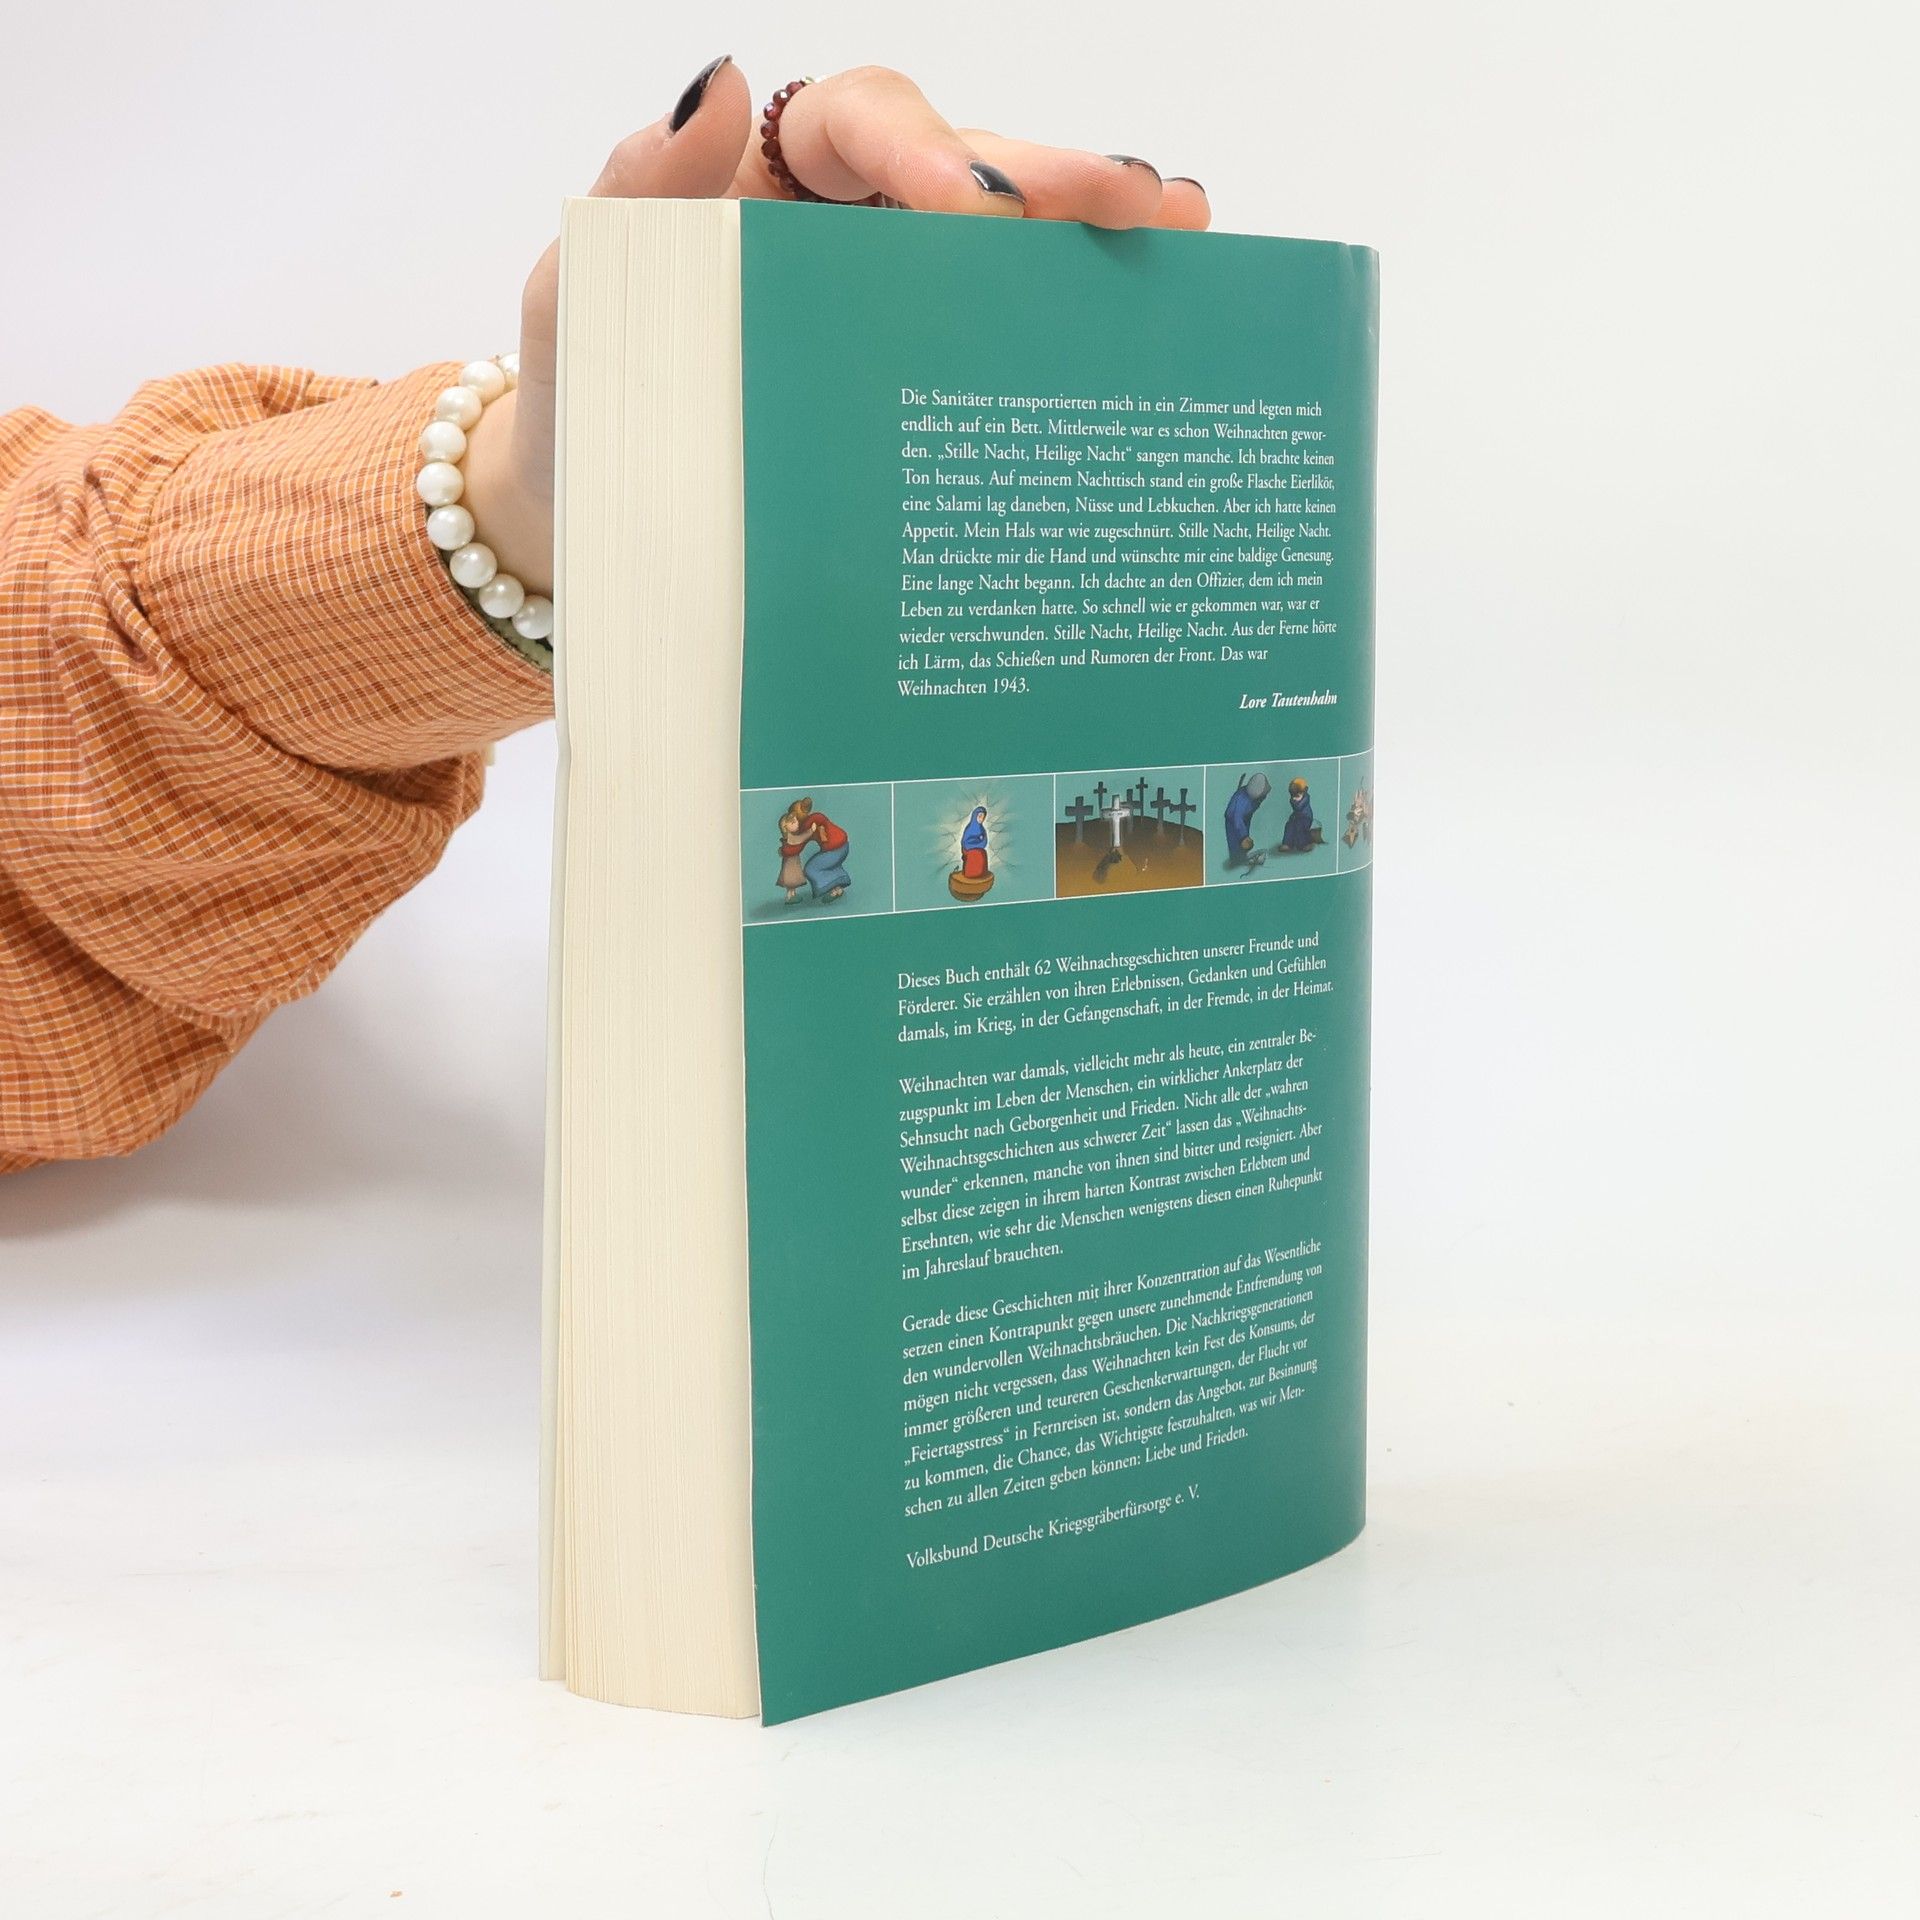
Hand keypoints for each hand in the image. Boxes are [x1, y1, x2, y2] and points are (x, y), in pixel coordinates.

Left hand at [463, 58, 1210, 594]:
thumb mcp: (581, 300)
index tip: (972, 211)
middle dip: (1054, 182)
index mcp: (766, 192)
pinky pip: (1003, 351)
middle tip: (1138, 204)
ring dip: (1091, 249)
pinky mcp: (925, 394)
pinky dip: (1073, 340)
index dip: (924, 151)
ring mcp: (895, 315)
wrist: (599, 540)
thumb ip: (634, 195)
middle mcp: (846, 237)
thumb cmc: (583, 412)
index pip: (856, 126)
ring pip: (1004, 258)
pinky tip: (1146, 336)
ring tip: (1181, 246)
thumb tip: (714, 81)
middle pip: (963, 176)